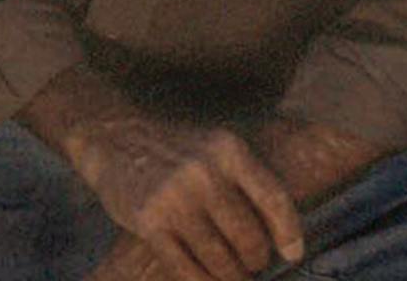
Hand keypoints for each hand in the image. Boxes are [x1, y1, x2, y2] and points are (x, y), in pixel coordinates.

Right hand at [67, 113, 303, 280]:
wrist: (113, 139)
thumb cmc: (174, 150)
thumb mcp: (213, 148)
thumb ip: (244, 180)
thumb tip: (279, 234)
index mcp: (228, 150)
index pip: (273, 199)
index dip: (288, 233)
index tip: (293, 254)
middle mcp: (204, 172)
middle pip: (248, 236)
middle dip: (255, 260)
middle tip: (253, 265)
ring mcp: (174, 198)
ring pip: (220, 258)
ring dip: (231, 276)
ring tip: (233, 276)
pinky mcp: (149, 222)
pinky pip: (186, 268)